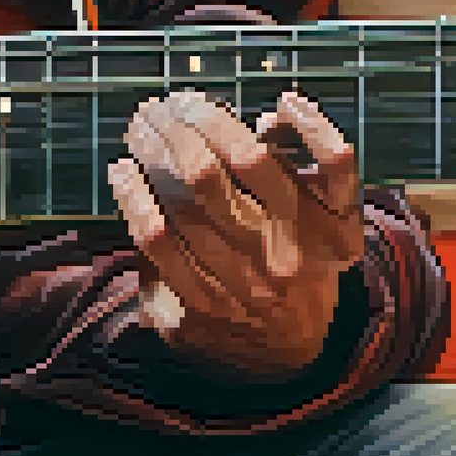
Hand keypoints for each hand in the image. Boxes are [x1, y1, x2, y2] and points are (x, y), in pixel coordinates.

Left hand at [107, 91, 365, 375]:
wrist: (292, 355)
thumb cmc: (306, 265)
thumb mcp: (333, 218)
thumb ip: (312, 165)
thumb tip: (269, 117)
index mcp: (318, 229)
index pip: (256, 158)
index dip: (214, 120)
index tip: (192, 100)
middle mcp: (277, 259)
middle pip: (208, 176)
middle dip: (173, 132)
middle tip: (155, 108)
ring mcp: (235, 288)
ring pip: (177, 209)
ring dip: (149, 159)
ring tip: (137, 131)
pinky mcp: (197, 310)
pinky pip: (155, 247)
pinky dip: (133, 202)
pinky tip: (122, 172)